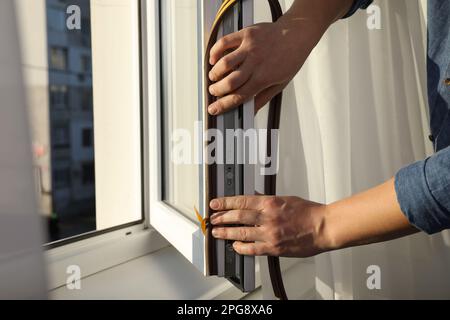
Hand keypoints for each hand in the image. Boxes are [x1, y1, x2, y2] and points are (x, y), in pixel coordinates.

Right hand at [207, 14, 323, 114]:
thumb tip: (251, 113)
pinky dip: (215, 51)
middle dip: (217, 90)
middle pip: (229, 82)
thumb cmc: (290, 59)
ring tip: (214, 76)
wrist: (298, 34)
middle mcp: (256, 63)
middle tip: (214, 91)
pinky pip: (225, 42)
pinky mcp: (246, 34)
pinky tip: (214, 58)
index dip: (223, 105)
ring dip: (215, 73)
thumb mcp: (280, 84)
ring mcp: (250, 47)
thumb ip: (263, 98)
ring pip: (225, 63)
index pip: (239, 96)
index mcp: (264, 78)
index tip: (213, 109)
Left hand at [209, 195, 329, 256]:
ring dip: (226, 233)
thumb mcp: (286, 199)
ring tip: (217, 233)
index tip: (215, 204)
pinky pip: (253, 249)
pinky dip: (241, 248)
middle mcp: (267, 217)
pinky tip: (235, 246)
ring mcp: (270, 233)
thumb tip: (253, 200)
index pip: (241, 201)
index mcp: (270, 202)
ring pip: (241, 233)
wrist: (323, 227)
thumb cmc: (308, 212)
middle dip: (222, 218)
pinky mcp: (274, 248)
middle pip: (237, 216)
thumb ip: (268, 201)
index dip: (225, 203)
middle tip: (213, 219)